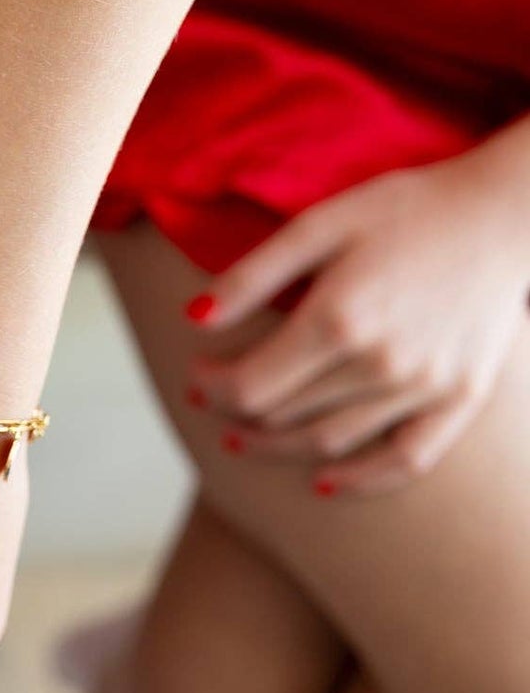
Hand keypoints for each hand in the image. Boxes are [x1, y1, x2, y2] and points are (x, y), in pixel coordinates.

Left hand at [187, 135, 529, 496]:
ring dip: (278, 448)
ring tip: (247, 440)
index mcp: (338, 318)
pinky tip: (323, 483)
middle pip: (283, 416)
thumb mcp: (320, 224)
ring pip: (330, 442)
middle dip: (236, 414)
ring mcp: (425, 386)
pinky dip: (361, 480)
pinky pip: (406, 460)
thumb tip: (193, 321)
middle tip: (214, 402)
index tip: (196, 375)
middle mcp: (380, 363)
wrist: (506, 212)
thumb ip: (253, 276)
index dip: (212, 387)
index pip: (249, 386)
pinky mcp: (462, 398)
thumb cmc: (405, 209)